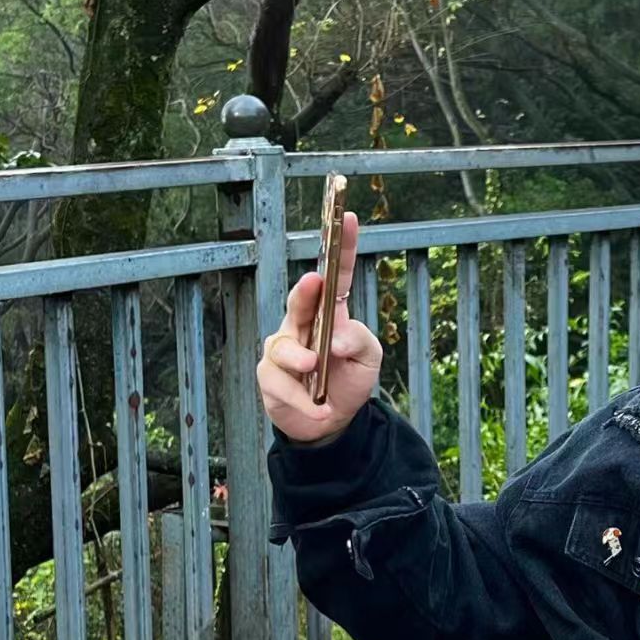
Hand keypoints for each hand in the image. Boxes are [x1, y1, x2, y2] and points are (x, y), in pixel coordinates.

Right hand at [256, 211, 382, 443]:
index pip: (335, 275)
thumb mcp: (368, 361)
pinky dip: (302, 399)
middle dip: (304, 290)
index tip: (346, 217)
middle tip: (314, 282)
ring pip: (284, 345)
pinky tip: (320, 409)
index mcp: (330, 311)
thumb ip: (358, 341)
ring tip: (316, 366)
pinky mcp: (270, 376)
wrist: (332, 422)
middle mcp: (302, 323)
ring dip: (300, 356)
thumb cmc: (348, 381)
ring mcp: (283, 348)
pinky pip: (279, 383)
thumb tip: (336, 339)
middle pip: (299, 300)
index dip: (340, 246)